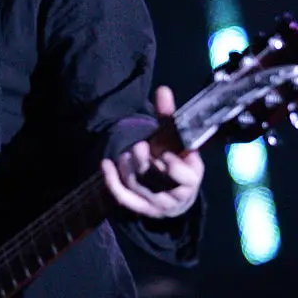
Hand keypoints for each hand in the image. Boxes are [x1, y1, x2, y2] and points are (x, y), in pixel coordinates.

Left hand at [100, 86, 203, 218]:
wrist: (177, 193)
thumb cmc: (179, 162)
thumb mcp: (179, 141)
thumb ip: (170, 117)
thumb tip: (162, 90)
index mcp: (191, 179)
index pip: (183, 178)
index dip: (173, 166)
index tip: (166, 154)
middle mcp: (174, 196)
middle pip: (155, 180)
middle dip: (144, 162)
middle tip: (139, 146)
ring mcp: (155, 204)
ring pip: (136, 186)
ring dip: (128, 166)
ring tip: (127, 152)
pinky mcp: (139, 207)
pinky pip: (122, 197)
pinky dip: (111, 181)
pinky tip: (106, 164)